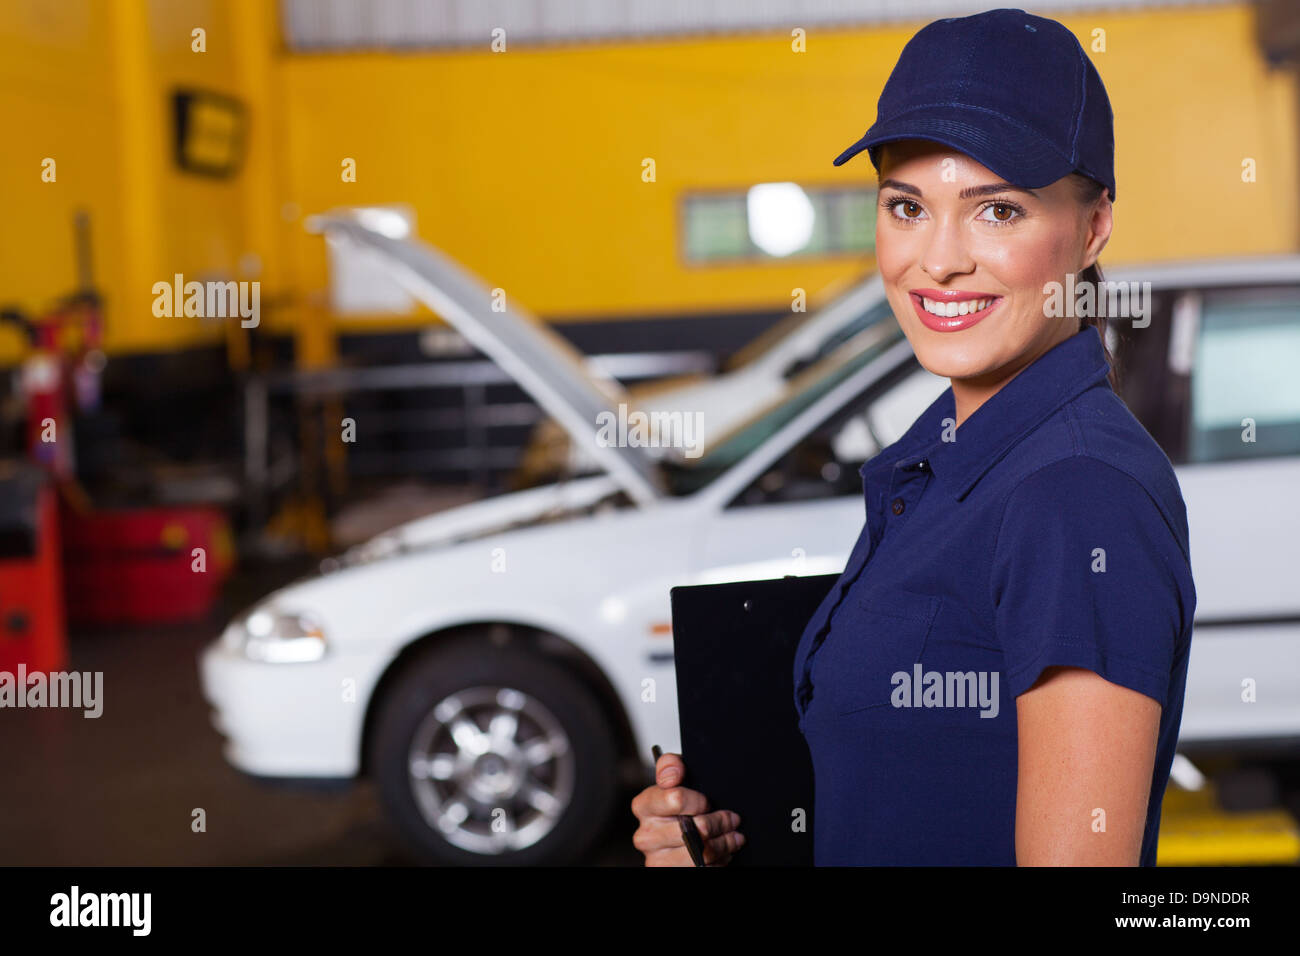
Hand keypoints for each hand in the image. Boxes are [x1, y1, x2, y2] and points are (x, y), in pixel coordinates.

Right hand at [630, 751, 744, 865]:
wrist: (678, 834)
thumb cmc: (679, 805)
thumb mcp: (676, 778)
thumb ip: (671, 765)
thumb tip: (672, 773)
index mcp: (644, 806)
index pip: (676, 799)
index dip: (698, 801)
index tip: (707, 801)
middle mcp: (645, 836)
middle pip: (695, 829)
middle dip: (719, 823)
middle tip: (732, 819)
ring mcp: (657, 860)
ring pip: (702, 853)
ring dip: (724, 844)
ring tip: (732, 837)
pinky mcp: (668, 873)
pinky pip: (703, 869)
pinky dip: (719, 861)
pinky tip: (721, 852)